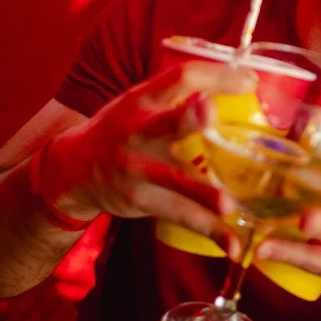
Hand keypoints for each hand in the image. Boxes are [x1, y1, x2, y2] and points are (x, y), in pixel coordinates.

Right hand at [39, 62, 252, 249]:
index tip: (249, 80)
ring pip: (175, 180)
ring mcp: (139, 168)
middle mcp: (139, 131)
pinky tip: (231, 244)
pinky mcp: (142, 200)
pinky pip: (180, 214)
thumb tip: (243, 84)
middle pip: (169, 123)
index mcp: (144, 100)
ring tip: (229, 206)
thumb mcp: (140, 103)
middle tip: (212, 113)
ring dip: (203, 193)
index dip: (213, 76)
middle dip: (191, 118)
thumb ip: (179, 96)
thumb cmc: (121, 129)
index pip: (180, 78)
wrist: (72, 170)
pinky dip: (208, 230)